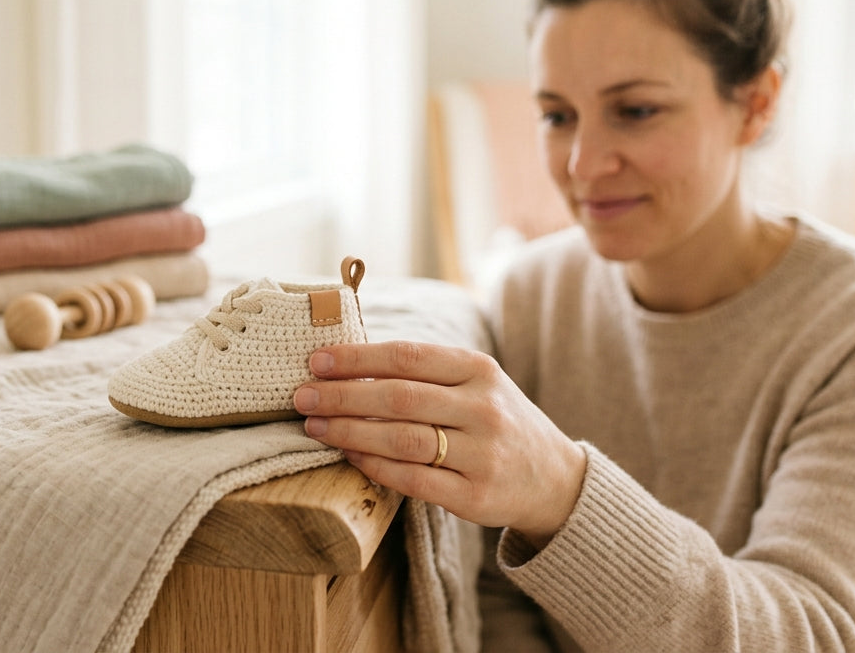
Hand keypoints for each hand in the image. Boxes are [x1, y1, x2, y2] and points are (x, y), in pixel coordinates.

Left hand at [294, 341, 587, 547]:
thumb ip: (425, 373)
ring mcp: (483, 455)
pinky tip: (349, 457)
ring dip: (350, 432)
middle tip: (301, 397)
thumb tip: (347, 365)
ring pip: (402, 440)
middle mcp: (484, 409)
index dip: (357, 358)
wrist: (553, 478)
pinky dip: (375, 467)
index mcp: (479, 370)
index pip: (408, 357)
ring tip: (315, 427)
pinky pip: (413, 480)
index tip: (316, 361)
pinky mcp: (476, 497)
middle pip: (399, 398)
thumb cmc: (496, 422)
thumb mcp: (476, 384)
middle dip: (341, 396)